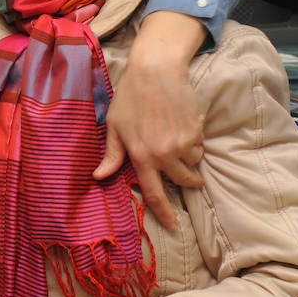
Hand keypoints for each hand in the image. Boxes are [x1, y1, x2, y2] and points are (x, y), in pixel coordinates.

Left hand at [93, 11, 204, 231]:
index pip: (156, 194)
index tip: (173, 226)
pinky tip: (184, 125)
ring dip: (189, 158)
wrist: (156, 71)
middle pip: (182, 181)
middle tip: (188, 178)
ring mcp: (182, 143)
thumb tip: (98, 176)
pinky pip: (199, 146)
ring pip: (193, 163)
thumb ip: (111, 154)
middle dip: (187, 182)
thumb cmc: (130, 97)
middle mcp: (163, 154)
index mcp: (141, 156)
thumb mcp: (115, 126)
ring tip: (179, 140)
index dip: (165, 214)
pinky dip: (194, 141)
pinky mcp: (196, 131)